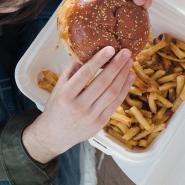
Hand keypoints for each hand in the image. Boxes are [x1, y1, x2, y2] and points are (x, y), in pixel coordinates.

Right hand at [23, 46, 134, 162]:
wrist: (55, 135)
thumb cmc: (57, 108)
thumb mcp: (59, 87)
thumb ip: (72, 69)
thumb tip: (87, 49)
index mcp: (65, 95)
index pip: (85, 74)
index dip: (99, 60)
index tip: (110, 48)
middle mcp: (78, 107)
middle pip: (102, 83)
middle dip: (116, 66)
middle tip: (126, 52)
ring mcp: (90, 117)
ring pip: (112, 93)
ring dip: (123, 76)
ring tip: (129, 62)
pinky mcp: (100, 123)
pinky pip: (115, 104)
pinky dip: (124, 89)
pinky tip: (129, 77)